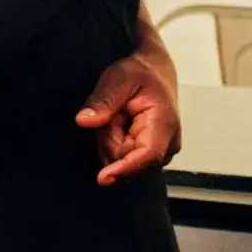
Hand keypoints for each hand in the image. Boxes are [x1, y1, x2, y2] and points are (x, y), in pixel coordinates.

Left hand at [76, 54, 181, 186]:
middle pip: (128, 160)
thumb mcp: (118, 78)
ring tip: (117, 116)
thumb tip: (84, 121)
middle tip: (112, 113)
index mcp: (164, 123)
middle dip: (110, 141)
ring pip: (122, 161)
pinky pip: (123, 159)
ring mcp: (161, 153)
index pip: (147, 155)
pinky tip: (119, 125)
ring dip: (111, 141)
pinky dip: (114, 143)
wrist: (155, 73)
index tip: (102, 178)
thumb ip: (104, 100)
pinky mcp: (151, 156)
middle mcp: (168, 144)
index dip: (125, 168)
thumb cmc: (139, 74)